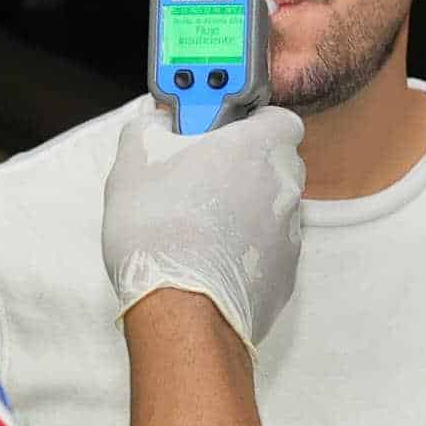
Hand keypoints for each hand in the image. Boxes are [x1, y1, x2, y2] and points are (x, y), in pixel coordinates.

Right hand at [100, 104, 307, 344]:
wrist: (179, 308)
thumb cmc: (159, 228)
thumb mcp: (135, 157)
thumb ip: (150, 125)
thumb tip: (158, 120)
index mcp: (259, 147)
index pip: (278, 117)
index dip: (250, 121)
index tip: (220, 130)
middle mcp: (285, 187)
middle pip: (276, 163)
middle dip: (244, 166)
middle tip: (202, 176)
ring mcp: (290, 233)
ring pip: (272, 208)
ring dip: (245, 210)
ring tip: (199, 224)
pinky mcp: (285, 274)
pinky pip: (268, 249)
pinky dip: (246, 249)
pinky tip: (210, 258)